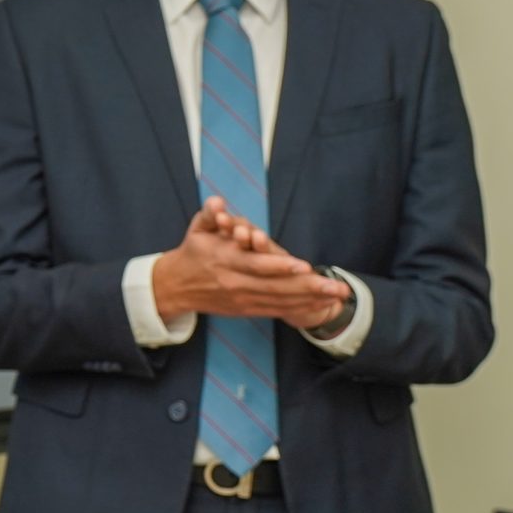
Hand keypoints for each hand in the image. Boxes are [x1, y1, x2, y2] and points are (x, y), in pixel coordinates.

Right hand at [151, 196, 348, 324]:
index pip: (255, 265)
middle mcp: (236, 283)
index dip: (280, 266)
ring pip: (280, 301)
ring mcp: (242, 299)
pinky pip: (276, 310)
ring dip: (311, 299)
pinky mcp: (246, 309)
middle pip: (275, 287)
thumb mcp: (197, 229)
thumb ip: (210, 213)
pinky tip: (320, 304)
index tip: (303, 265)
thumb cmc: (193, 252)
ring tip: (336, 296)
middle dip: (308, 287)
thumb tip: (217, 201)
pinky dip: (299, 308)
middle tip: (336, 286)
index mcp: (225, 261)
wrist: (176, 287)